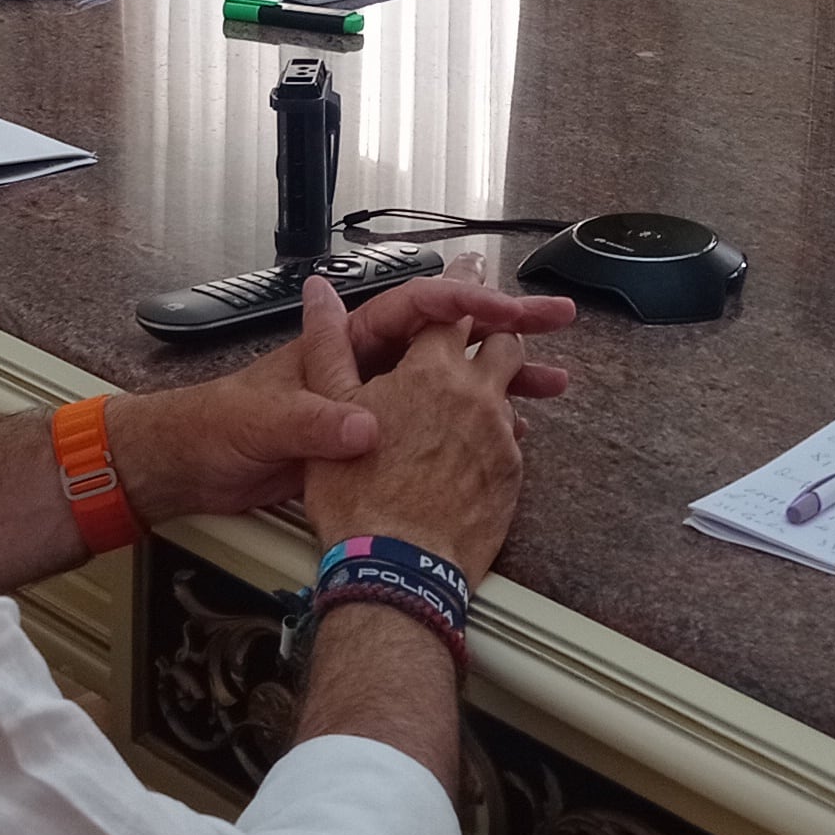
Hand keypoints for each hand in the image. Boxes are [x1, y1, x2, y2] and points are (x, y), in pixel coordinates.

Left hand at [109, 269, 571, 528]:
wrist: (189, 469)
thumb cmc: (218, 429)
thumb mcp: (265, 423)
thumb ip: (316, 420)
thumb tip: (369, 423)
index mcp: (344, 342)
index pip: (418, 306)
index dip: (468, 302)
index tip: (513, 310)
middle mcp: (365, 363)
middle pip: (446, 332)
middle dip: (503, 326)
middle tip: (559, 322)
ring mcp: (372, 399)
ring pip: (448, 377)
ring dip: (499, 377)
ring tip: (554, 383)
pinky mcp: (372, 438)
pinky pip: (437, 423)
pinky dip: (474, 425)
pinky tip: (509, 437)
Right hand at [301, 276, 532, 580]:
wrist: (396, 567)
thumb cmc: (356, 494)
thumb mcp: (327, 409)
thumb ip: (328, 345)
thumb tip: (319, 293)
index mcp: (429, 370)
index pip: (453, 310)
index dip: (464, 284)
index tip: (474, 267)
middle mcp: (473, 394)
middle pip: (503, 342)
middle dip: (502, 325)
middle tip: (508, 314)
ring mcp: (498, 435)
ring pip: (513, 388)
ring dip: (512, 374)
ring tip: (514, 369)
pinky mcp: (510, 475)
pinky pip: (513, 437)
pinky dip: (503, 426)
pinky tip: (490, 435)